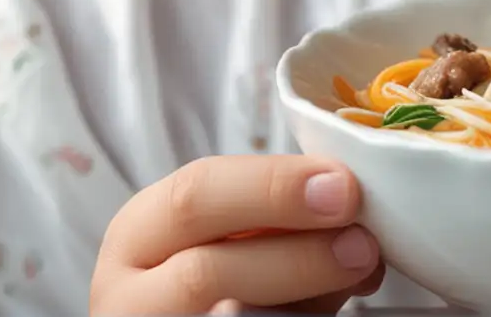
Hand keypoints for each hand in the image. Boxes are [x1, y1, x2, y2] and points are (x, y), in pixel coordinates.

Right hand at [89, 153, 386, 314]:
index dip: (274, 188)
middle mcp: (129, 295)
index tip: (343, 187)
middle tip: (361, 242)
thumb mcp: (224, 231)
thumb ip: (275, 216)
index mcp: (140, 232)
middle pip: (206, 271)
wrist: (183, 310)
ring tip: (358, 274)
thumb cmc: (217, 265)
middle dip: (295, 253)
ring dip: (301, 295)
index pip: (196, 195)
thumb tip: (357, 208)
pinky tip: (325, 313)